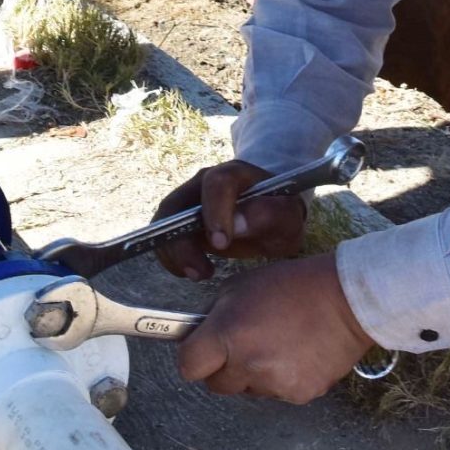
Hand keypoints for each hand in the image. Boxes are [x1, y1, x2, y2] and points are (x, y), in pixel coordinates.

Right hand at [153, 160, 306, 280]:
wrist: (269, 217)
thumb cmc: (279, 214)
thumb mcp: (287, 216)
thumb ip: (268, 215)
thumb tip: (236, 225)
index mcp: (234, 174)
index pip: (216, 184)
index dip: (214, 211)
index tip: (221, 243)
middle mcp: (202, 183)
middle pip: (176, 205)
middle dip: (182, 242)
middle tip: (201, 272)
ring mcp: (187, 201)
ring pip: (163, 224)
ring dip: (174, 254)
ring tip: (200, 275)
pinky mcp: (177, 221)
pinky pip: (162, 238)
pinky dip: (171, 258)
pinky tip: (192, 272)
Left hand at [178, 253, 374, 403]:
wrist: (348, 299)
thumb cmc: (291, 286)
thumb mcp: (239, 288)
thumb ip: (214, 317)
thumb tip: (200, 335)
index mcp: (227, 335)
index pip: (188, 367)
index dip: (193, 358)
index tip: (202, 351)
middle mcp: (248, 365)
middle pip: (216, 385)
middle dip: (223, 368)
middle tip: (243, 346)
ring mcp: (275, 384)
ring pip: (247, 390)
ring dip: (253, 374)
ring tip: (277, 345)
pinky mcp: (300, 394)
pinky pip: (277, 393)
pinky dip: (282, 379)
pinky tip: (297, 354)